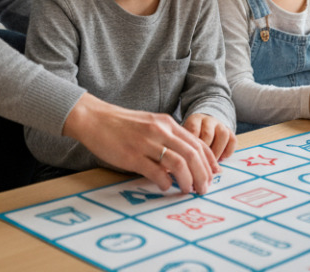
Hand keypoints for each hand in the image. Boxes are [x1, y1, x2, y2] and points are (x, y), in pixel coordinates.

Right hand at [63, 93, 219, 193]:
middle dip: (203, 174)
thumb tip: (183, 162)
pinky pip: (156, 172)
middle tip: (204, 188)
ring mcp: (146, 143)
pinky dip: (164, 183)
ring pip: (178, 164)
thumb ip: (167, 139)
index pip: (197, 143)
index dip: (209, 161)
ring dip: (187, 180)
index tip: (214, 174)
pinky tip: (164, 187)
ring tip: (188, 190)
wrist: (94, 118)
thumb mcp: (150, 125)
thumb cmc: (122, 125)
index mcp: (167, 123)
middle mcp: (160, 131)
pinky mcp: (132, 156)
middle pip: (192, 154)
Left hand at [183, 113, 236, 161]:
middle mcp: (208, 120)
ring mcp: (220, 125)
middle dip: (205, 151)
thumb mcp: (185, 136)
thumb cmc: (192, 135)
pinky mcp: (230, 131)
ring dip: (217, 151)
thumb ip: (187, 145)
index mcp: (195, 119)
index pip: (193, 129)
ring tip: (212, 163)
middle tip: (201, 163)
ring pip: (223, 135)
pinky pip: (233, 140)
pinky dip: (228, 152)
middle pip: (208, 134)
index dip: (193, 145)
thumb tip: (188, 161)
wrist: (204, 125)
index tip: (191, 157)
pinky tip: (221, 159)